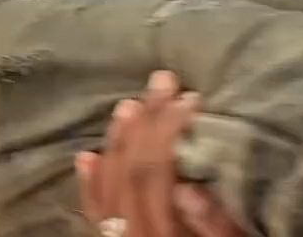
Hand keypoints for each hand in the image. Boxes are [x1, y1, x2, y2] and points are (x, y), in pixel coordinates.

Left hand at [78, 71, 242, 236]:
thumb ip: (215, 222)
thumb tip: (188, 187)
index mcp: (163, 230)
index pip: (154, 171)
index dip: (168, 129)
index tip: (190, 99)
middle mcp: (132, 232)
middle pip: (130, 170)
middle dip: (146, 121)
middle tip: (163, 82)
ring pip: (107, 184)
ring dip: (118, 141)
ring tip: (131, 104)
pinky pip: (93, 209)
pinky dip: (90, 181)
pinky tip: (87, 155)